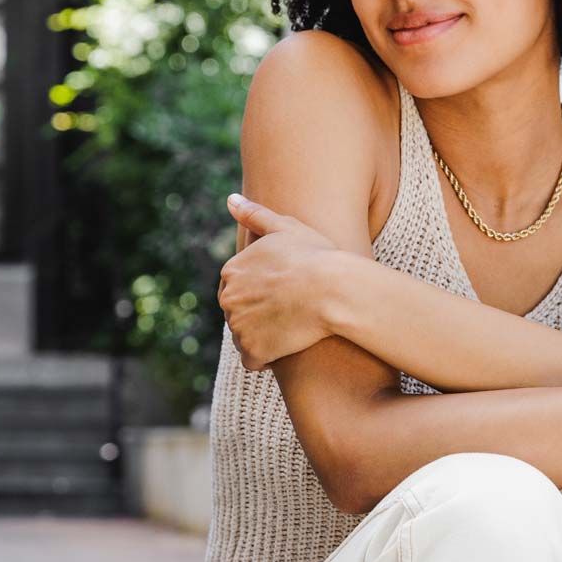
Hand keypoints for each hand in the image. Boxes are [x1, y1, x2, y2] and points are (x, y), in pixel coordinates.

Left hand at [218, 194, 343, 369]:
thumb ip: (255, 216)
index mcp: (231, 270)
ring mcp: (239, 326)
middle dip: (257, 318)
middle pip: (238, 315)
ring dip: (263, 339)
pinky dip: (266, 360)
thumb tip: (229, 200)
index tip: (281, 297)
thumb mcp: (286, 227)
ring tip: (290, 331)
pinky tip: (285, 350)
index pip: (236, 290)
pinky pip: (253, 362)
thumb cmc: (316, 256)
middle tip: (288, 316)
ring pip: (245, 339)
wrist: (333, 290)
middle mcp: (227, 298)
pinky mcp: (254, 351)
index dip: (259, 296)